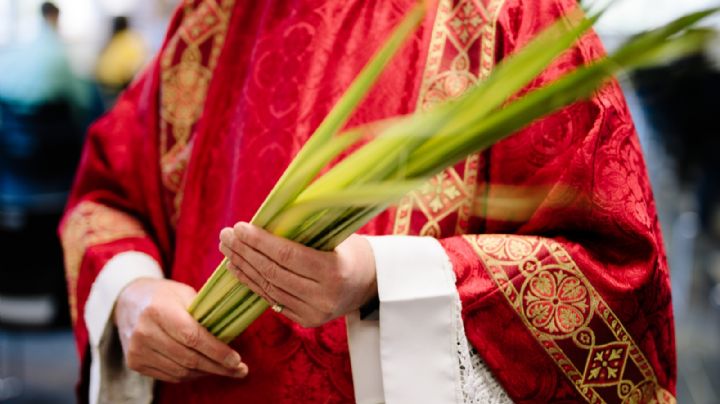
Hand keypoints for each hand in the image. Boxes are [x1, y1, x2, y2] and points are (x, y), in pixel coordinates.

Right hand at [114, 278, 248, 382]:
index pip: (192, 337)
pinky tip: (204, 369)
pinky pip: (170, 376)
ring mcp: (137, 350)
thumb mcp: (184, 293)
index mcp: (159, 310)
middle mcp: (145, 332)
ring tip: (225, 369)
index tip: (237, 360)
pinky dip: (190, 375)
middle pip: (188, 358)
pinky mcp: (135, 363)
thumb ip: (204, 313)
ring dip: (206, 373)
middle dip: (218, 367)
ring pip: (181, 371)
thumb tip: (232, 335)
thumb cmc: (164, 295)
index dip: (217, 351)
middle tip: (239, 370)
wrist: (127, 301)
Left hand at [219, 222, 376, 327]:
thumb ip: (307, 230)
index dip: (260, 242)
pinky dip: (251, 283)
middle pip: (273, 273)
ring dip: (243, 267)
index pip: (287, 256)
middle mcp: (323, 297)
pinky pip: (272, 299)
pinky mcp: (305, 321)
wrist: (372, 283)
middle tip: (226, 235)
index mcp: (334, 271)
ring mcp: (313, 313)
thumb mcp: (337, 235)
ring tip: (227, 248)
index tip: (240, 227)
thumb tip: (267, 215)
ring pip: (269, 288)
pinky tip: (237, 268)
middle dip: (246, 252)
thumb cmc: (352, 250)